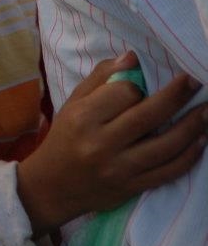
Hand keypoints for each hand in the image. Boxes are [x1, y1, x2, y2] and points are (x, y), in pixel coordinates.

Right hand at [17, 51, 205, 237]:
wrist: (53, 186)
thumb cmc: (65, 137)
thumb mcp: (73, 102)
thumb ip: (101, 77)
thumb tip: (132, 57)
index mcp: (84, 117)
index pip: (123, 93)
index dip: (138, 85)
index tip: (142, 85)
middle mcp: (102, 143)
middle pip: (149, 116)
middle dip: (177, 96)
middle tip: (196, 81)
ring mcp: (119, 169)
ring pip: (165, 146)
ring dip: (192, 127)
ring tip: (206, 110)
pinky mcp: (132, 187)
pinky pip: (167, 173)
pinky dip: (189, 157)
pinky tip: (201, 141)